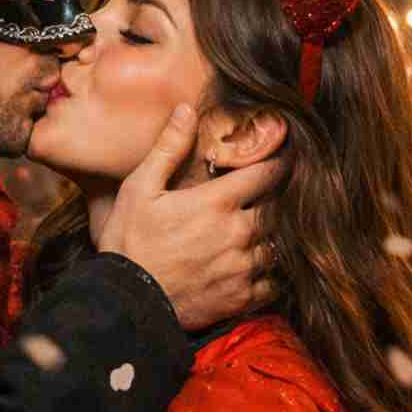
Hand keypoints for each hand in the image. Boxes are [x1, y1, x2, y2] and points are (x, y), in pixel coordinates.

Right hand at [98, 105, 283, 330]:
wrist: (127, 301)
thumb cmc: (129, 241)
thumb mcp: (139, 188)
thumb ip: (168, 148)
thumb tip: (187, 110)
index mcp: (217, 202)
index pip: (267, 173)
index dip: (278, 162)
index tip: (284, 156)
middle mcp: (238, 233)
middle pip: (277, 208)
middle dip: (275, 200)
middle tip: (271, 195)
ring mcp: (243, 267)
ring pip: (277, 246)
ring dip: (272, 237)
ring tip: (261, 232)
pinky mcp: (241, 297)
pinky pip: (273, 283)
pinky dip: (270, 274)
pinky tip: (257, 267)